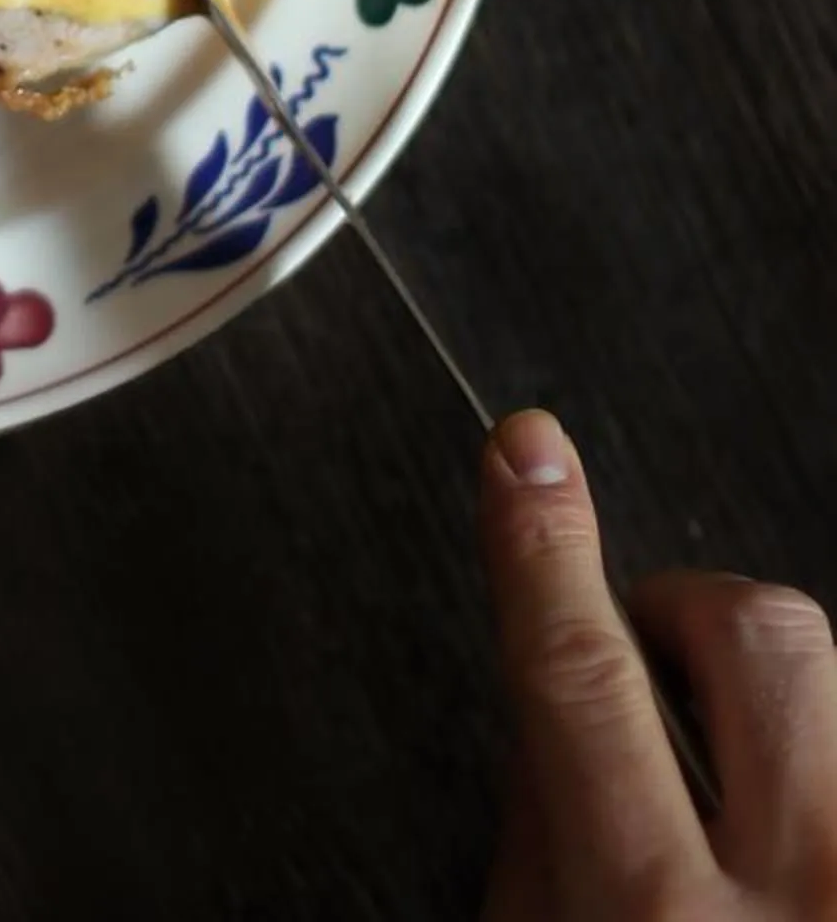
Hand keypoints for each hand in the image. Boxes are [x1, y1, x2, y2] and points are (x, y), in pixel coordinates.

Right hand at [480, 408, 836, 915]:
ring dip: (769, 717)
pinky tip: (789, 851)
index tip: (524, 454)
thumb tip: (548, 676)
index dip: (543, 542)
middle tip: (647, 674)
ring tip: (734, 812)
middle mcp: (808, 897)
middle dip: (685, 618)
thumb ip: (541, 830)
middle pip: (755, 634)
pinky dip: (815, 768)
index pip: (584, 671)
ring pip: (834, 682)